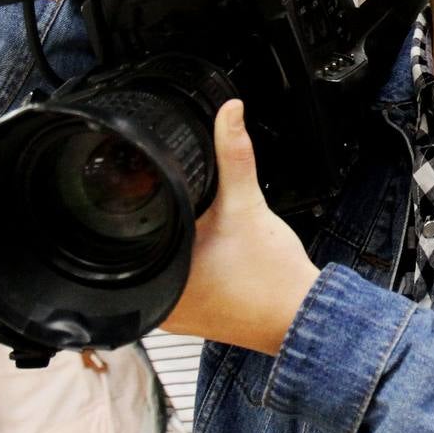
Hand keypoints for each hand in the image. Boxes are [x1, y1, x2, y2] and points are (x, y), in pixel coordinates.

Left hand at [160, 100, 320, 355]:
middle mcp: (161, 305)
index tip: (163, 198)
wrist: (303, 316)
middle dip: (165, 225)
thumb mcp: (248, 205)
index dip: (145, 207)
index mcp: (161, 279)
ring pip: (159, 264)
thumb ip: (234, 155)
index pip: (130, 231)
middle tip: (193, 216)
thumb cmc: (274, 279)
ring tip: (200, 234)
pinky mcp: (192, 317)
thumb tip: (229, 115)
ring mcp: (175, 316)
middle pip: (142, 247)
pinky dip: (187, 264)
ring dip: (175, 246)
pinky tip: (206, 255)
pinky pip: (176, 282)